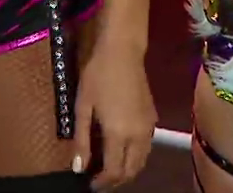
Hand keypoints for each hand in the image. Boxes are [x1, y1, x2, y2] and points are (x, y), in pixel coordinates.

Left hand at [72, 46, 155, 187]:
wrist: (123, 52)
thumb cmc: (97, 77)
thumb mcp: (83, 107)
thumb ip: (82, 140)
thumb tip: (79, 168)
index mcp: (119, 134)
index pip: (114, 171)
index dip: (102, 182)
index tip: (90, 185)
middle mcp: (138, 136)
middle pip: (131, 171)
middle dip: (116, 180)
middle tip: (99, 180)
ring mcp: (149, 128)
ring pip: (142, 161)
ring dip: (127, 170)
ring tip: (109, 168)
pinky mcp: (153, 119)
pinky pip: (147, 148)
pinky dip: (136, 157)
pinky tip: (122, 151)